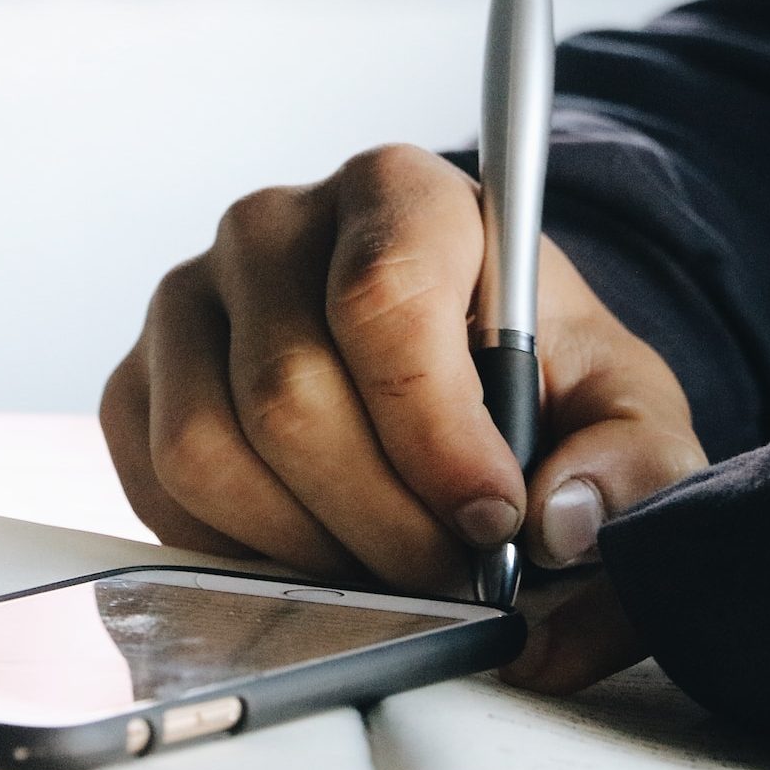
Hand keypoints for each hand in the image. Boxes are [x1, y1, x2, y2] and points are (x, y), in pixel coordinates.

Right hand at [100, 144, 707, 690]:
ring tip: (388, 568)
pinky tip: (316, 550)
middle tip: (450, 576)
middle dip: (381, 520)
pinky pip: (157, 484)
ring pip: (209, 450)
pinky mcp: (137, 378)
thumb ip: (632, 459)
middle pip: (289, 395)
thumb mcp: (622, 404)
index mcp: (398, 193)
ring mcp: (188, 298)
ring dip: (308, 546)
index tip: (492, 521)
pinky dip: (239, 549)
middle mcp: (272, 226)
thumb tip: (561, 520)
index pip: (382, 301)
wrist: (452, 361)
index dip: (434, 433)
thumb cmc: (532, 375)